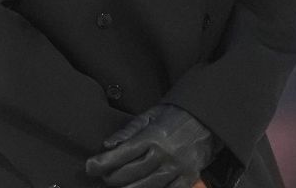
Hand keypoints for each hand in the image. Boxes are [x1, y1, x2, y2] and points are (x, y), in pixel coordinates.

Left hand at [85, 104, 215, 186]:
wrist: (206, 119)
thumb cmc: (174, 116)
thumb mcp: (149, 116)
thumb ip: (127, 132)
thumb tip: (108, 145)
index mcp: (152, 136)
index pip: (122, 153)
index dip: (102, 163)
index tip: (90, 167)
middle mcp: (164, 154)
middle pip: (131, 174)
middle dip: (112, 178)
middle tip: (103, 177)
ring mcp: (177, 168)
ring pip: (147, 187)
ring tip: (118, 187)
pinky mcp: (188, 178)